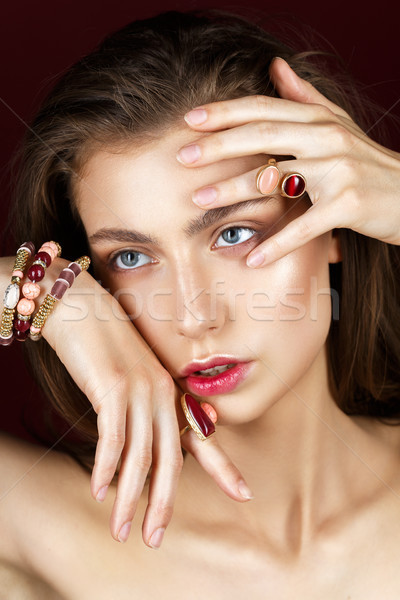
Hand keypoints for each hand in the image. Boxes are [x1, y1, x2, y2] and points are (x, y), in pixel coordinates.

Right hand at [39, 258, 252, 547]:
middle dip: (163, 504)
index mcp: (171, 392)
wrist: (81, 308)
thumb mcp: (132, 378)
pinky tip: (99, 490)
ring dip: (129, 498)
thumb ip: (146, 409)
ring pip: (141, 456)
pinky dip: (106, 467)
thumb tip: (147, 447)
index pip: (202, 436)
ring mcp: (140, 389)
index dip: (223, 467)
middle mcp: (162, 393)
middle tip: (153, 537)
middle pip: (171, 459)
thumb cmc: (105, 344)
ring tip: (121, 530)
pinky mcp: (113, 386)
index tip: (244, 493)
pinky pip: (113, 437)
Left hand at [177, 57, 399, 266]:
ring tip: (200, 202)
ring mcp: (339, 171)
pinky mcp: (348, 204)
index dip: (225, 112)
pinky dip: (277, 244)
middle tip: (182, 157)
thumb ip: (305, 98)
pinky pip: (304, 226)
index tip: (189, 121)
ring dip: (234, 191)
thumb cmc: (368, 163)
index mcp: (319, 120)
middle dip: (218, 146)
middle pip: (263, 136)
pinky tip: (252, 257)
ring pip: (277, 179)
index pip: (264, 109)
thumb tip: (275, 66)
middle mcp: (327, 138)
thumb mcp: (339, 124)